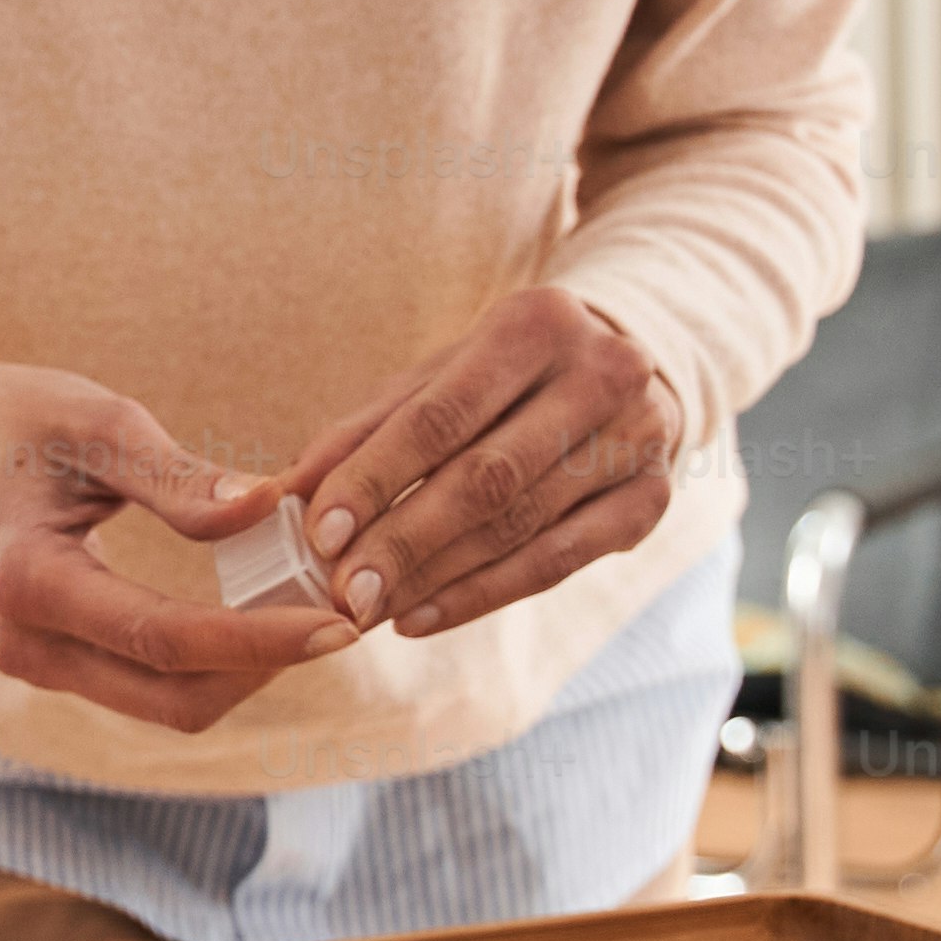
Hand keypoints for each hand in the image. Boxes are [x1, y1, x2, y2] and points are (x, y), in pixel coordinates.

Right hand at [0, 351, 346, 732]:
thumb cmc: (22, 421)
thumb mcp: (98, 424)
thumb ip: (179, 478)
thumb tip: (270, 508)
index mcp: (24, 579)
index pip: (161, 638)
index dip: (258, 640)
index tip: (338, 623)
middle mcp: (23, 644)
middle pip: (172, 698)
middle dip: (264, 668)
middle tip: (341, 620)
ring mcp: (38, 664)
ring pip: (167, 704)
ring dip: (246, 670)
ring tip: (311, 612)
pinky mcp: (60, 665)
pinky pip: (152, 686)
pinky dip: (216, 662)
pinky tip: (265, 617)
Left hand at [284, 288, 684, 639]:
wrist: (631, 367)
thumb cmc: (509, 374)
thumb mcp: (443, 375)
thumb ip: (369, 427)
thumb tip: (288, 491)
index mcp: (536, 323)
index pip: (441, 415)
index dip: (376, 477)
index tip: (320, 532)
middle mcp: (602, 374)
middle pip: (485, 477)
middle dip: (404, 541)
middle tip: (343, 591)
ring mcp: (638, 439)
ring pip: (519, 526)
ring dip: (435, 578)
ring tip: (370, 610)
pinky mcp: (651, 500)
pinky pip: (559, 562)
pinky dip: (482, 594)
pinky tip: (422, 617)